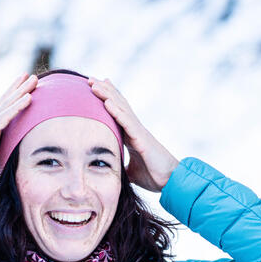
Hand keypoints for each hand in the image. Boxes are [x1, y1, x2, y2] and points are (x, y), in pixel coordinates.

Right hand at [0, 73, 36, 194]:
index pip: (4, 116)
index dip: (13, 103)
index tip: (23, 93)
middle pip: (6, 104)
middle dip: (19, 89)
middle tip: (31, 77)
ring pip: (8, 105)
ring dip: (21, 91)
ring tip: (34, 78)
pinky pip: (6, 116)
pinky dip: (18, 106)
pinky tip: (29, 97)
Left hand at [88, 77, 178, 191]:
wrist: (170, 181)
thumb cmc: (154, 176)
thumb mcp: (131, 172)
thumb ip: (121, 168)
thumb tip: (110, 171)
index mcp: (131, 135)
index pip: (117, 113)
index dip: (107, 100)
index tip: (94, 89)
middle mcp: (135, 129)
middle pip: (118, 105)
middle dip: (105, 91)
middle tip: (90, 80)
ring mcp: (139, 132)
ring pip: (121, 109)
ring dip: (107, 95)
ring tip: (94, 84)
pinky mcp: (142, 138)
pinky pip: (127, 122)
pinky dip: (116, 112)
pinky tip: (107, 102)